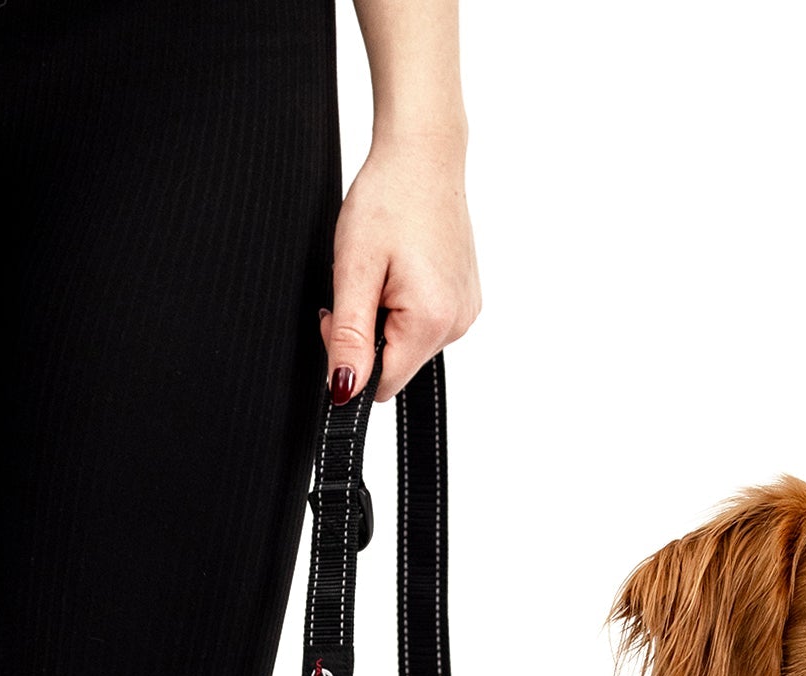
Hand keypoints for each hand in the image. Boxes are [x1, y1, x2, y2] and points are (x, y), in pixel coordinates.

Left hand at [321, 132, 480, 404]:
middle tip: (360, 280)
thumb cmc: (389, 198)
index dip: (351, 357)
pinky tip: (404, 266)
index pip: (383, 383)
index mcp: (431, 321)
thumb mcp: (353, 269)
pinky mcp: (467, 300)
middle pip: (397, 363)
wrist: (423, 155)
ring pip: (410, 343)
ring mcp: (466, 313)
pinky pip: (426, 322)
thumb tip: (345, 390)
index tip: (339, 311)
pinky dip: (406, 304)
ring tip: (385, 266)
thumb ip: (349, 337)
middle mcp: (458, 325)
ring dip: (387, 315)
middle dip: (368, 332)